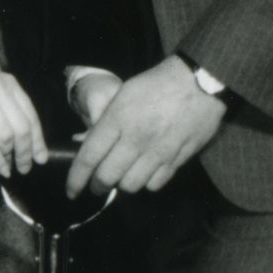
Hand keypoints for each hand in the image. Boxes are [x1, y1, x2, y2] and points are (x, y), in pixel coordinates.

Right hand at [0, 50, 48, 180]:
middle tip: (26, 168)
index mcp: (8, 83)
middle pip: (22, 128)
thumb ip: (4, 103)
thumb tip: (18, 135)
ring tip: (12, 168)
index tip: (41, 156)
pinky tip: (1, 168)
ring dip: (12, 156)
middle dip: (27, 152)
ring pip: (7, 136)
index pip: (31, 115)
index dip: (38, 139)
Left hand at [68, 56, 226, 196]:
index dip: (76, 179)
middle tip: (96, 186)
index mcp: (118, 119)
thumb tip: (87, 145)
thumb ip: (105, 121)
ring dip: (122, 184)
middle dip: (97, 186)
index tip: (72, 191)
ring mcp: (158, 151)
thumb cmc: (158, 83)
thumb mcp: (124, 94)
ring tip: (122, 177)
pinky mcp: (178, 159)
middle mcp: (136, 138)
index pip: (89, 158)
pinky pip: (155, 184)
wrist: (201, 81)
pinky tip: (146, 172)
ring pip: (131, 185)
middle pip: (107, 177)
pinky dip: (147, 183)